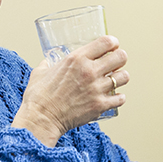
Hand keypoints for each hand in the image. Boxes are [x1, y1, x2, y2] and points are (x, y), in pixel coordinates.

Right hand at [13, 35, 128, 146]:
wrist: (41, 119)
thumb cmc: (38, 97)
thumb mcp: (40, 72)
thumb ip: (47, 64)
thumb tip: (48, 62)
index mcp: (76, 59)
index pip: (106, 42)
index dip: (113, 43)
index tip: (113, 46)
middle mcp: (89, 71)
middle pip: (120, 57)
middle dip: (119, 59)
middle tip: (115, 64)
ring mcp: (97, 89)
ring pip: (124, 77)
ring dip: (120, 78)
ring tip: (114, 80)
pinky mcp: (100, 105)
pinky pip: (121, 98)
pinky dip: (118, 97)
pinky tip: (113, 97)